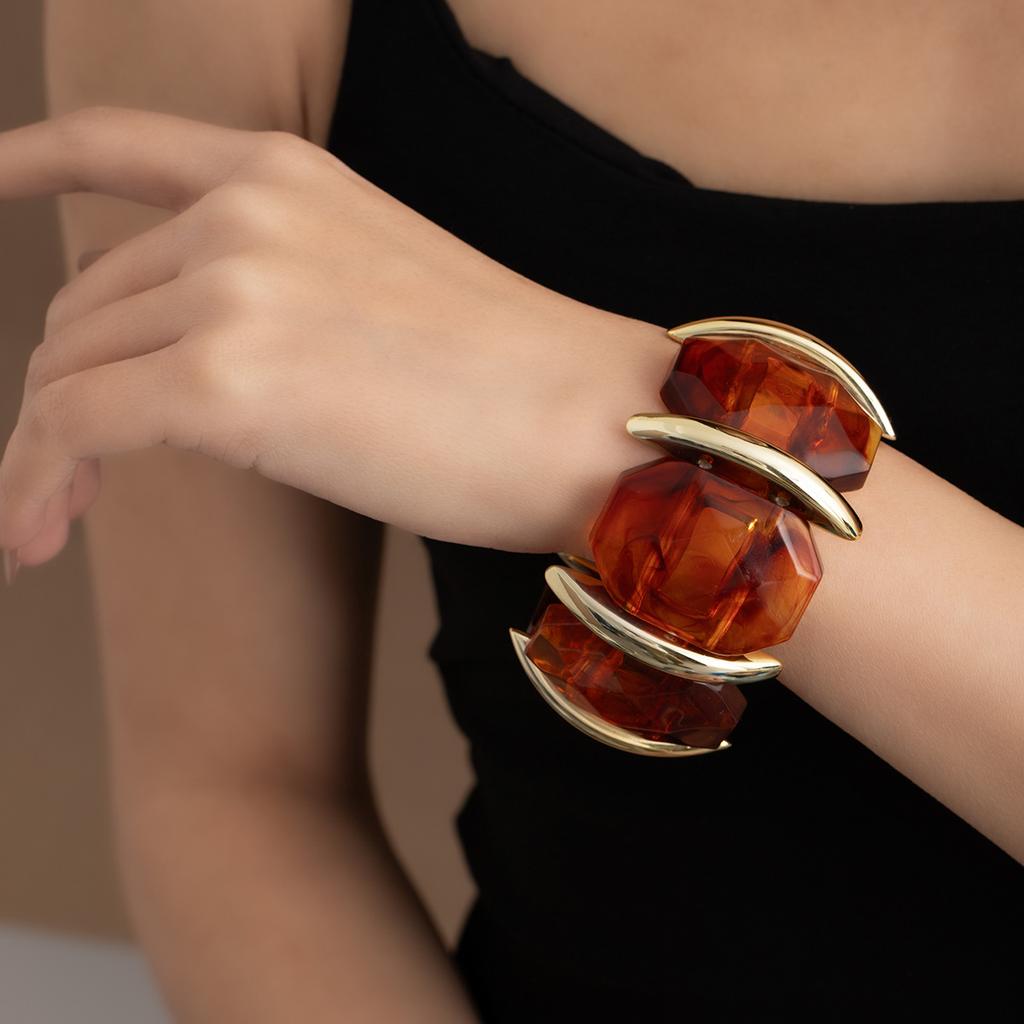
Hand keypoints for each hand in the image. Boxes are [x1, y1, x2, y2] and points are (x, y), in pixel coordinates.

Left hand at [0, 106, 673, 570]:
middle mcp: (243, 215)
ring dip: (43, 449)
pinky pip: (75, 428)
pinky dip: (36, 484)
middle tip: (69, 474)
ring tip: (45, 521)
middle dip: (65, 389)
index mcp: (286, 176)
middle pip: (85, 302)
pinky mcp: (224, 383)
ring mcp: (233, 290)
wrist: (593, 422)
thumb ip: (280, 290)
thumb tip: (199, 355)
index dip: (33, 161)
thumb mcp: (383, 287)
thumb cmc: (515, 378)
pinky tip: (34, 536)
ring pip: (66, 370)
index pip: (119, 146)